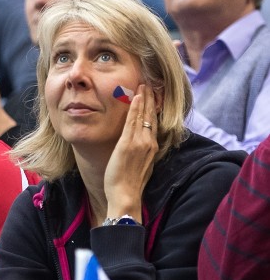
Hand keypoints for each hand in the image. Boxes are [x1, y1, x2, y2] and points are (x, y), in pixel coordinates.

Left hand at [103, 85, 158, 221]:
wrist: (126, 195)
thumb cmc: (129, 184)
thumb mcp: (140, 166)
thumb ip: (141, 153)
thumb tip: (138, 147)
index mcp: (152, 148)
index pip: (154, 124)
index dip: (153, 110)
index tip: (153, 97)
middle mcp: (149, 143)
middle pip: (151, 116)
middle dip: (151, 99)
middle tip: (151, 84)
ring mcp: (140, 143)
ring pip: (143, 116)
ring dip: (144, 99)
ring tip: (143, 85)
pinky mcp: (128, 144)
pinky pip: (133, 122)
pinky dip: (135, 108)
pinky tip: (136, 97)